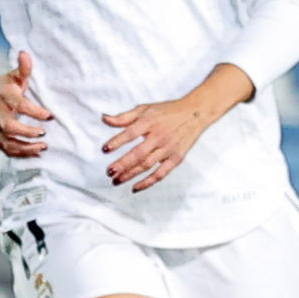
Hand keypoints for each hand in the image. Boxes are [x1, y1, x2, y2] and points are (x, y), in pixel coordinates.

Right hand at [0, 51, 52, 158]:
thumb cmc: (2, 86)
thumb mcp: (13, 76)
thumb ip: (22, 68)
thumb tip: (25, 54)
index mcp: (2, 95)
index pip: (18, 104)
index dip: (33, 111)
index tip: (49, 115)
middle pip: (9, 126)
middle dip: (27, 132)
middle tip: (44, 133)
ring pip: (6, 142)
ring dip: (25, 147)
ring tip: (43, 146)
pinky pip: (4, 149)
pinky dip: (19, 153)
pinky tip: (35, 152)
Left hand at [104, 68, 248, 191]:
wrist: (194, 114)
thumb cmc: (166, 112)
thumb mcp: (145, 109)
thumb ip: (124, 117)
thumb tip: (104, 119)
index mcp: (150, 122)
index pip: (131, 133)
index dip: (117, 141)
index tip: (105, 149)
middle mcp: (159, 136)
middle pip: (138, 153)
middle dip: (122, 164)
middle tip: (109, 172)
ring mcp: (168, 148)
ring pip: (147, 165)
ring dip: (130, 174)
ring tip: (116, 180)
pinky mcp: (176, 158)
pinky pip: (161, 174)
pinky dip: (148, 182)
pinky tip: (135, 188)